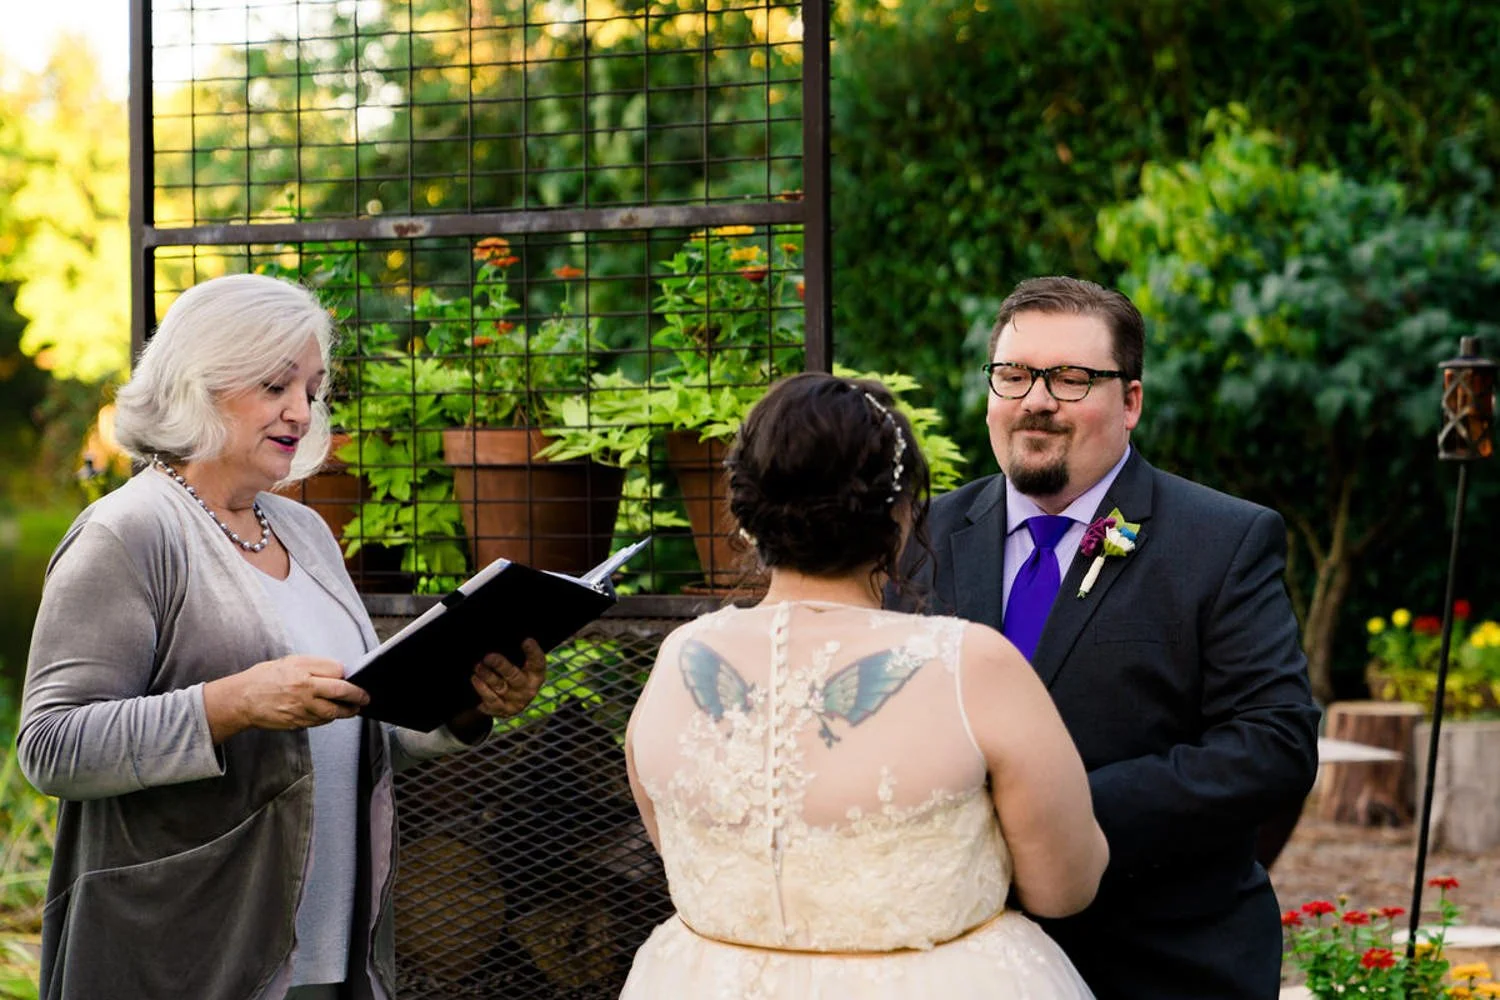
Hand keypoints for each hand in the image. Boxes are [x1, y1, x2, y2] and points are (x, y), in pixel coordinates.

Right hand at [204, 655, 368, 742]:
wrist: (241, 700)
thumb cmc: (264, 678)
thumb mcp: (289, 662)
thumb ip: (314, 666)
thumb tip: (338, 672)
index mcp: (302, 669)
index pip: (337, 671)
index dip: (348, 675)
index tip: (355, 678)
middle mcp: (304, 688)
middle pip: (341, 691)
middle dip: (358, 695)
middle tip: (366, 697)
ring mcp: (301, 707)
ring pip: (333, 711)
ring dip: (347, 711)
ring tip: (355, 708)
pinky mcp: (297, 722)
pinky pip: (320, 721)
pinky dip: (329, 718)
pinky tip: (332, 714)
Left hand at [471, 638, 546, 717]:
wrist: (506, 702)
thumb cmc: (513, 674)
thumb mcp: (520, 665)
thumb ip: (515, 654)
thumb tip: (502, 635)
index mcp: (536, 675)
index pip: (538, 663)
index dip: (534, 652)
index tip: (527, 640)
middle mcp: (528, 690)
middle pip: (515, 677)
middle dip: (501, 666)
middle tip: (488, 656)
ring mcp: (516, 702)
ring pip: (500, 687)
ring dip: (487, 676)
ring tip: (478, 666)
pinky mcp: (503, 711)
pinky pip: (491, 700)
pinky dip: (482, 689)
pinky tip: (475, 679)